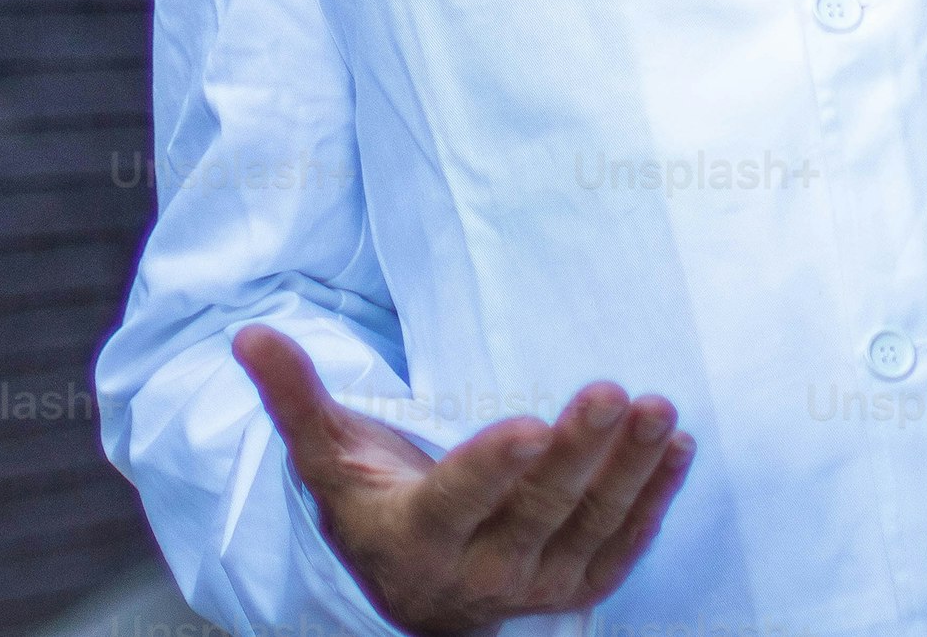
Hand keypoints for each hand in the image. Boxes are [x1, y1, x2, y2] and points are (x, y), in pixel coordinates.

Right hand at [233, 325, 688, 635]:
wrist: (414, 591)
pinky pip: (623, 548)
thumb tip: (250, 335)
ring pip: (590, 529)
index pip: (459, 500)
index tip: (528, 424)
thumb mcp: (329, 458)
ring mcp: (535, 585)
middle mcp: (480, 572)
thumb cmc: (372, 505)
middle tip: (610, 393)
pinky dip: (654, 501)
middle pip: (537, 512)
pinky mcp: (577, 587)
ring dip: (629, 470)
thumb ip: (296, 398)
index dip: (494, 468)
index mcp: (415, 537)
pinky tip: (676, 447)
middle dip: (577, 454)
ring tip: (658, 409)